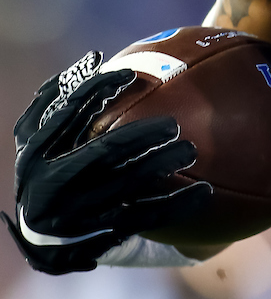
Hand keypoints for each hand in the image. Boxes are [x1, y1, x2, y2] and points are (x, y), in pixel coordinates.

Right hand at [2, 51, 211, 273]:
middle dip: (139, 136)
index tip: (129, 74)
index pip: (68, 115)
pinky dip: (177, 205)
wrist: (40, 240)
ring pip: (126, 185)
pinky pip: (146, 217)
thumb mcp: (37, 140)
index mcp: (37, 153)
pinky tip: (205, 192)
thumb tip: (93, 58)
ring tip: (192, 149)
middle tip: (173, 123)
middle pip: (103, 153)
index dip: (97, 91)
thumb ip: (57, 102)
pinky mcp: (103, 234)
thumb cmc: (45, 171)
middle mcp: (53, 184)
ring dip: (161, 165)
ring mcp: (79, 212)